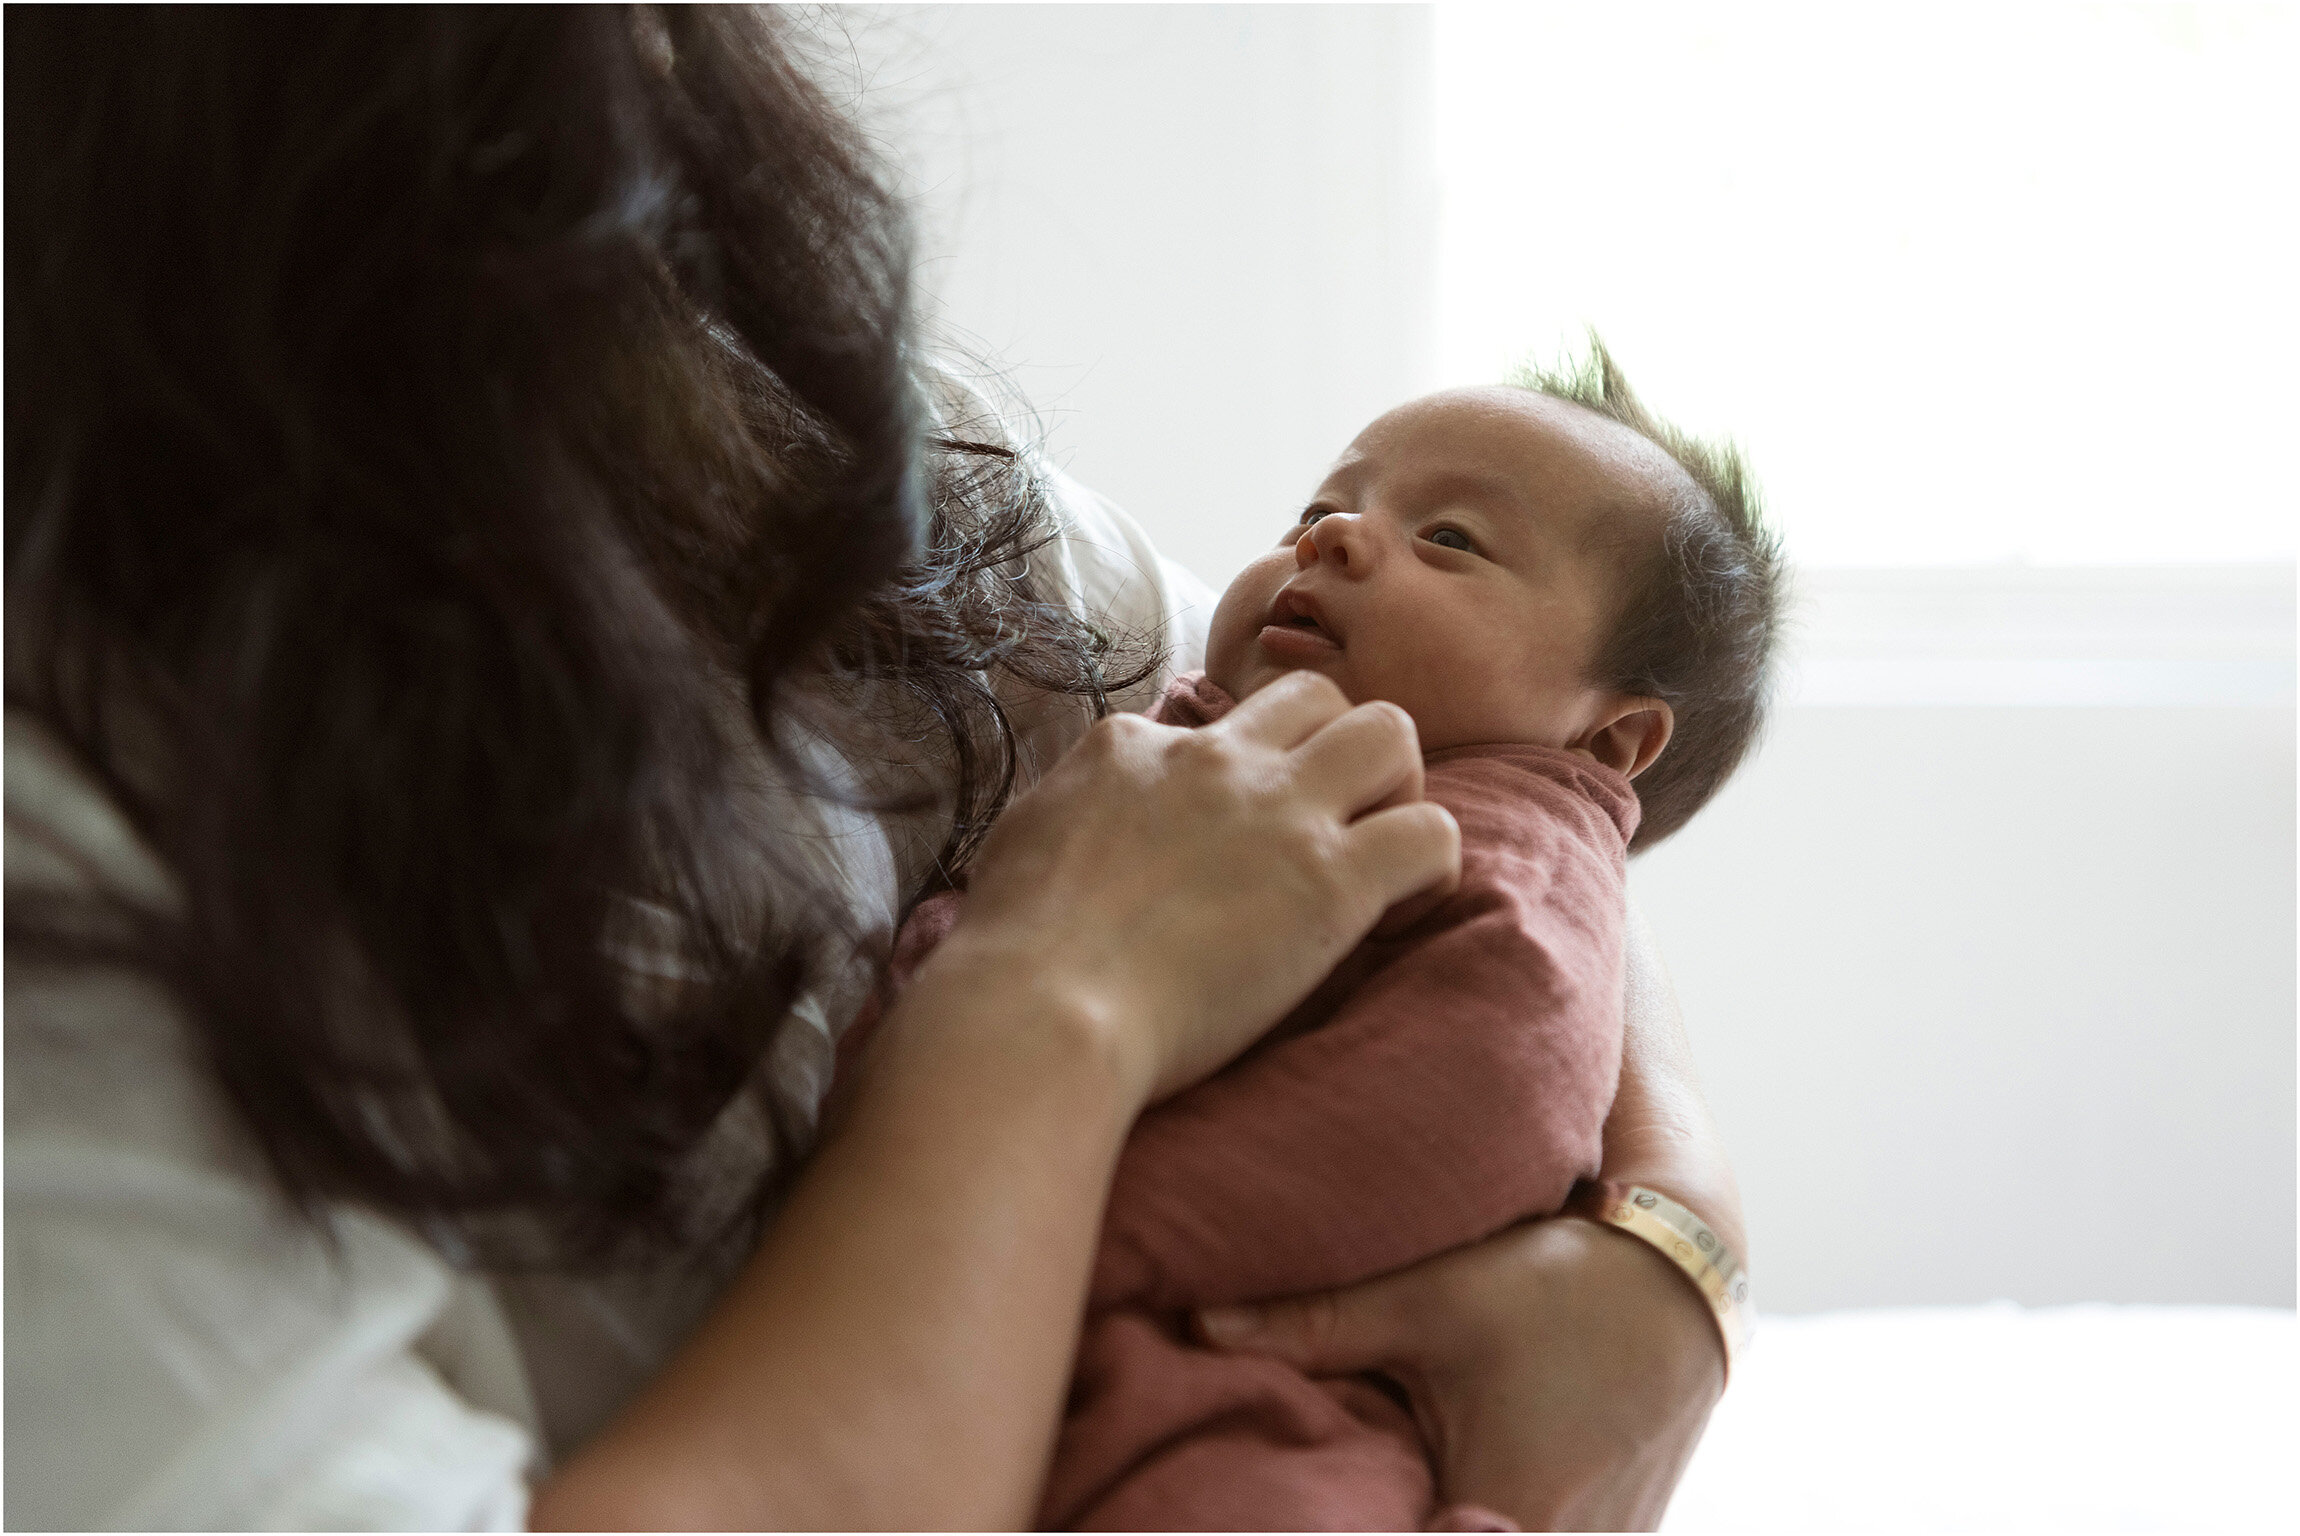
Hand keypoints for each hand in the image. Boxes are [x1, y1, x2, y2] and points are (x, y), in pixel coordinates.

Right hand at [934, 671, 1460, 1104]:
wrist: (1042, 1007)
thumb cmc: (1014, 950)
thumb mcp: (1025, 839)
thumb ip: (1074, 808)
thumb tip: (1088, 818)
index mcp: (1136, 745)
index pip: (1216, 724)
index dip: (1236, 778)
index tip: (1228, 844)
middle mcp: (1216, 757)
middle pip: (1317, 695)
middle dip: (1335, 748)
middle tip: (1326, 827)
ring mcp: (1280, 811)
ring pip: (1392, 732)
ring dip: (1396, 787)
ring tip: (1371, 854)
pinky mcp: (1333, 880)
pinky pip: (1433, 834)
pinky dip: (1430, 871)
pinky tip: (1392, 915)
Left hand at [1195, 1215, 1725, 1531]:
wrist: (1682, 1278)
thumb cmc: (1561, 1284)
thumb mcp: (1435, 1297)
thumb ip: (1316, 1321)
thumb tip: (1197, 1324)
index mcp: (1510, 1521)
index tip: (1284, 1523)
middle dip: (1374, 1531)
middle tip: (1318, 1509)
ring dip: (1427, 1528)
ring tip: (1358, 1508)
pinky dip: (1470, 1526)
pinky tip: (1429, 1502)